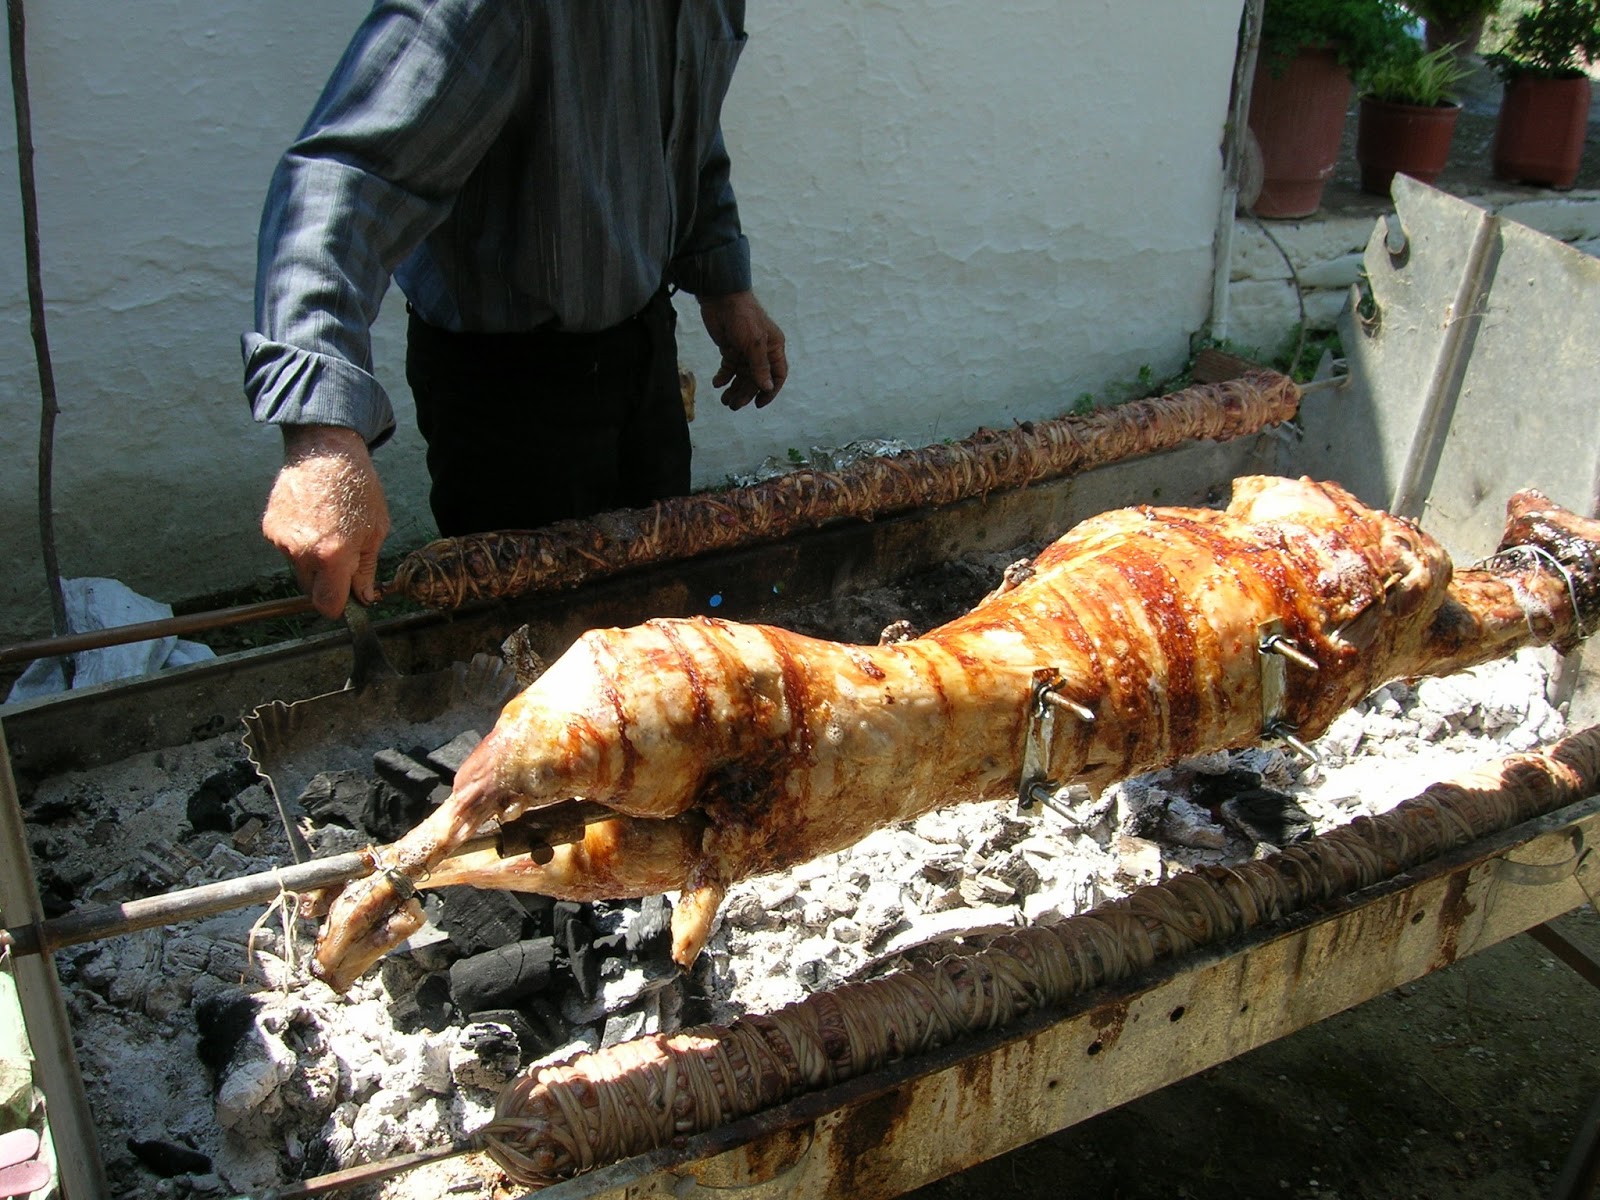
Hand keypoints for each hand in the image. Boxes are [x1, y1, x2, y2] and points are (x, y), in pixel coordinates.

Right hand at [261, 425, 390, 617]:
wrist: (325, 452)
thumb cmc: (357, 488)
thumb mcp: (375, 530)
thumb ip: (366, 569)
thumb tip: (363, 597)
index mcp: (332, 555)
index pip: (327, 604)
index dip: (338, 605)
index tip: (347, 598)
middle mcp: (302, 551)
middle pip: (311, 590)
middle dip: (327, 583)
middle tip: (342, 559)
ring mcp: (282, 539)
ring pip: (298, 569)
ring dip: (312, 561)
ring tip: (327, 530)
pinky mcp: (270, 528)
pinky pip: (286, 550)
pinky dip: (299, 543)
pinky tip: (312, 520)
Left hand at [698, 290, 787, 410]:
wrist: (721, 298)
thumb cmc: (744, 316)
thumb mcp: (754, 343)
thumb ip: (760, 366)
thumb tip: (767, 387)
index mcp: (774, 348)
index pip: (777, 375)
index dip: (770, 391)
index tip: (758, 404)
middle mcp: (761, 352)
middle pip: (756, 379)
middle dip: (746, 394)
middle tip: (733, 405)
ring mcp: (745, 351)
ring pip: (742, 376)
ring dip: (734, 389)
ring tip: (724, 400)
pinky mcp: (730, 348)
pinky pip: (728, 368)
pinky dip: (723, 377)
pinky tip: (717, 383)